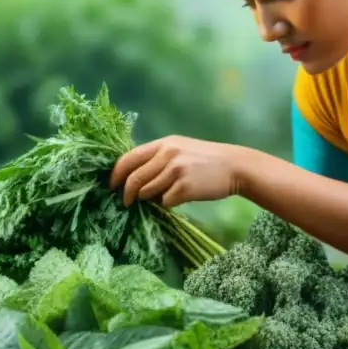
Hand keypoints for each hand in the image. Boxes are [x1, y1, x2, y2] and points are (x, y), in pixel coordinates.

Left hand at [109, 135, 248, 207]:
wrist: (235, 166)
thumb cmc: (206, 160)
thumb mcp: (181, 149)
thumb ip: (158, 157)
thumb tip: (134, 176)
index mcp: (163, 144)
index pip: (128, 158)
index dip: (116, 174)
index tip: (112, 186)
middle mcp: (167, 154)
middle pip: (134, 178)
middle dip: (126, 194)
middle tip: (126, 202)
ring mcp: (176, 171)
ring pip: (147, 192)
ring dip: (149, 199)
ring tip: (161, 197)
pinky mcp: (185, 187)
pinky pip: (165, 202)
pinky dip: (167, 204)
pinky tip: (178, 198)